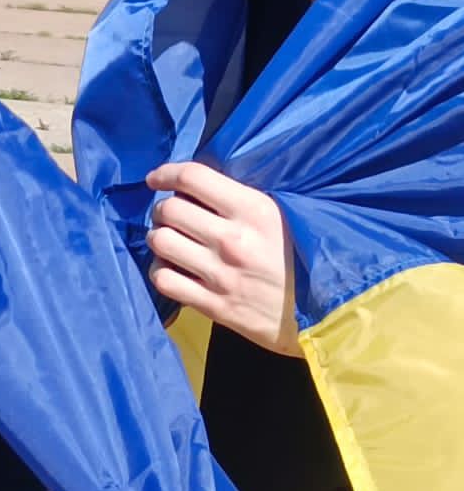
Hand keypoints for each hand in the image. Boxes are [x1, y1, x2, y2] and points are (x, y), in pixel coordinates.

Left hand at [145, 161, 300, 357]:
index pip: (192, 177)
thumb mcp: (286, 216)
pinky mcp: (215, 306)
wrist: (333, 317)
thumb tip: (199, 185)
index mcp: (254, 210)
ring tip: (170, 240)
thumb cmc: (309, 260)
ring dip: (159, 238)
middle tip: (171, 215)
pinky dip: (160, 270)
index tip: (156, 179)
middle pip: (168, 210)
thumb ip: (244, 199)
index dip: (166, 173)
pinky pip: (164, 280)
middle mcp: (233, 240)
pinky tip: (172, 268)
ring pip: (160, 242)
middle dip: (162, 209)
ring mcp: (221, 275)